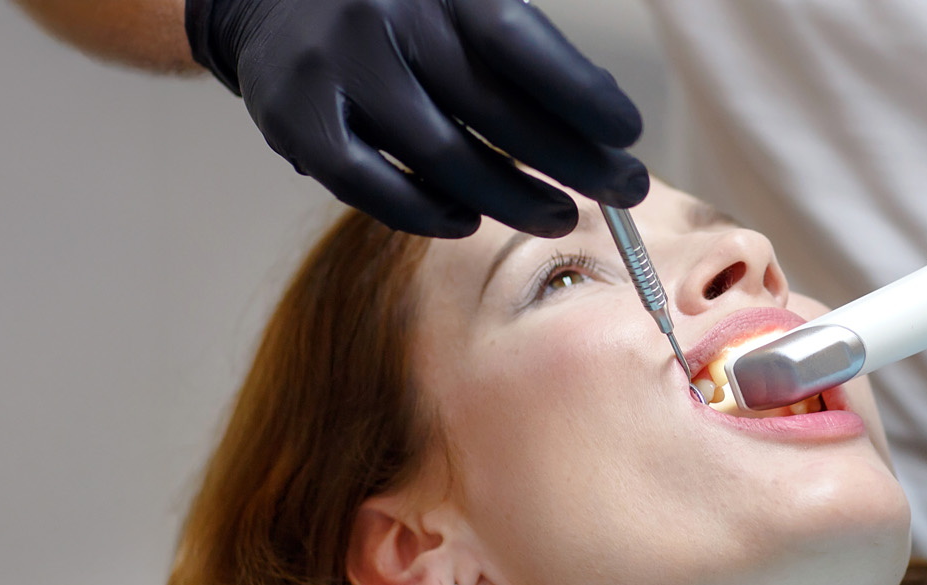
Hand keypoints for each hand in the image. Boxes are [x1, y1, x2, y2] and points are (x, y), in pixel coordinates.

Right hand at [187, 0, 648, 236]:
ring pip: (441, 158)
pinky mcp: (298, 121)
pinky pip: (371, 187)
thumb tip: (602, 116)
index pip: (523, 46)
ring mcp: (339, 71)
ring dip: (512, 198)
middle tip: (625, 190)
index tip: (629, 133)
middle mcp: (386, 18)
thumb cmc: (395, 6)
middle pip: (494, 110)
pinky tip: (466, 222)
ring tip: (559, 216)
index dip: (582, 96)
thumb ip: (520, 42)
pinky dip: (424, 213)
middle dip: (573, 160)